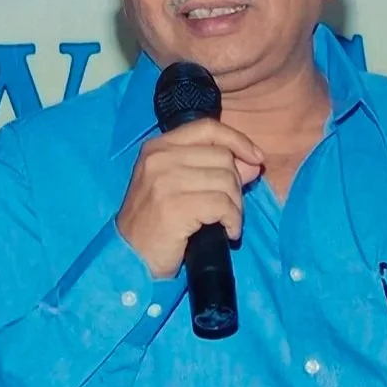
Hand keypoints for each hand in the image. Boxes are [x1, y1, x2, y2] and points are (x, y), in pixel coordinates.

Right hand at [117, 120, 264, 278]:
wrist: (130, 258)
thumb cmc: (155, 224)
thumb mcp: (177, 187)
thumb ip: (211, 169)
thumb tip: (253, 162)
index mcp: (158, 147)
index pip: (208, 128)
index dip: (238, 140)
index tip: (256, 158)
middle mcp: (159, 158)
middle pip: (222, 157)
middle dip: (236, 185)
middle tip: (228, 209)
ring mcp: (166, 181)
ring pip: (226, 181)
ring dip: (235, 206)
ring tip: (225, 222)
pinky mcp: (176, 206)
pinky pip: (223, 206)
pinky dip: (233, 221)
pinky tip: (227, 233)